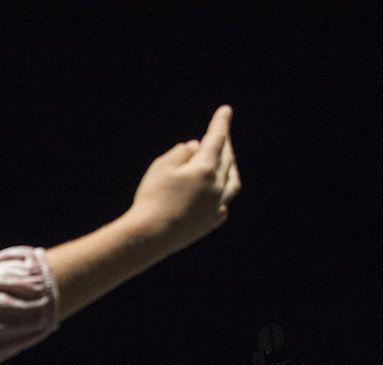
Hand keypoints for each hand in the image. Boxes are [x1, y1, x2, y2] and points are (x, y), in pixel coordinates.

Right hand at [125, 106, 239, 253]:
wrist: (150, 236)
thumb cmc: (152, 198)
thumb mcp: (160, 167)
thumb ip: (180, 153)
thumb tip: (196, 148)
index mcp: (205, 169)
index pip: (216, 139)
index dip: (221, 123)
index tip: (226, 110)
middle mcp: (216, 187)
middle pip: (227, 159)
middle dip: (225, 144)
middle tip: (221, 134)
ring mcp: (215, 207)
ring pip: (232, 183)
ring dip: (230, 169)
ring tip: (226, 163)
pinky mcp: (208, 224)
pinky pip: (223, 207)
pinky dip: (223, 197)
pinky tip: (219, 197)